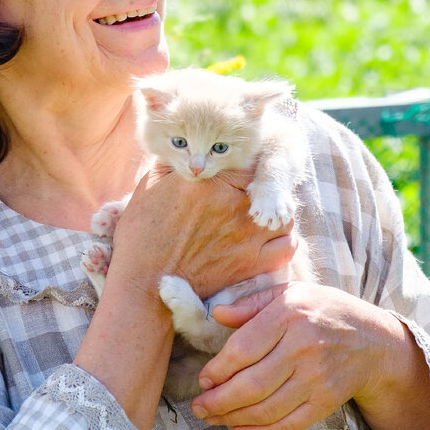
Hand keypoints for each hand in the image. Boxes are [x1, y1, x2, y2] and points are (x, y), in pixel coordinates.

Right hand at [109, 168, 293, 299]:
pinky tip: (269, 237)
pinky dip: (284, 238)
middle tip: (249, 193)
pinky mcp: (251, 263)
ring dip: (276, 211)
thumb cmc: (142, 232)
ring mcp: (246, 234)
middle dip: (261, 186)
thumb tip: (189, 147)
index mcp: (210, 180)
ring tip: (262, 214)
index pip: (247, 158)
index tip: (237, 170)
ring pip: (283, 213)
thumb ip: (175, 160)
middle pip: (267, 184)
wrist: (144, 282)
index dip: (243, 163)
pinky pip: (287, 246)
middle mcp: (233, 204)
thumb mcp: (151, 183)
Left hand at [190, 282, 409, 429]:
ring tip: (213, 418)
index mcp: (289, 314)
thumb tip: (217, 314)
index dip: (218, 368)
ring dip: (233, 418)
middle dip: (219, 400)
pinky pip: (288, 423)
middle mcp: (303, 346)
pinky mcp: (326, 401)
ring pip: (267, 408)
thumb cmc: (324, 310)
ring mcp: (317, 377)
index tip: (203, 379)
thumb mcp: (290, 292)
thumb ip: (251, 303)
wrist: (374, 340)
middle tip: (199, 406)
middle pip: (252, 383)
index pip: (243, 348)